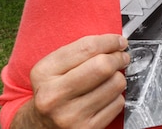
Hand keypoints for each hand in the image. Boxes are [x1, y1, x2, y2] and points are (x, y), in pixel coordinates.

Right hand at [11, 34, 129, 128]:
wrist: (40, 126)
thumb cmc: (53, 90)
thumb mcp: (53, 67)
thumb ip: (80, 52)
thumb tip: (115, 43)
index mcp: (44, 72)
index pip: (87, 48)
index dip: (110, 41)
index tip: (119, 41)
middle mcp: (54, 95)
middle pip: (102, 66)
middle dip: (118, 57)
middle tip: (121, 57)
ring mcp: (70, 115)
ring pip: (115, 84)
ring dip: (118, 78)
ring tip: (109, 79)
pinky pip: (118, 104)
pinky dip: (117, 96)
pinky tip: (105, 97)